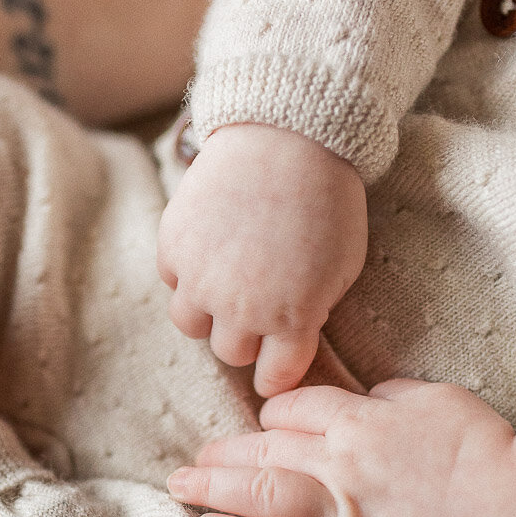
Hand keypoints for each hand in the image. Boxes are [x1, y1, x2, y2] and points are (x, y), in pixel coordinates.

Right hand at [157, 124, 367, 396]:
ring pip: (191, 326)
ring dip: (208, 312)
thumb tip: (289, 332)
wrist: (286, 138)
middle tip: (255, 307)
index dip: (275, 373)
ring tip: (223, 284)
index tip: (273, 366)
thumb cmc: (327, 201)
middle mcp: (243, 311)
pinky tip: (209, 247)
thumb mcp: (343, 266)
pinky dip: (187, 271)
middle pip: (231, 354)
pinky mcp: (173, 249)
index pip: (274, 378)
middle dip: (245, 336)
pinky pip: (172, 281)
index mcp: (293, 319)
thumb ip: (315, 309)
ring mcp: (201, 282)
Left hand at [167, 379, 515, 516]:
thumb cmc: (481, 449)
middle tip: (191, 460)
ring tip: (180, 488)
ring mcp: (341, 510)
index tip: (260, 427)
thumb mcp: (433, 398)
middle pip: (262, 451)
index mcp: (358, 418)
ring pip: (261, 495)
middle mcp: (338, 461)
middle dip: (221, 454)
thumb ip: (386, 395)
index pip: (291, 410)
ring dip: (213, 490)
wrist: (511, 512)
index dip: (270, 417)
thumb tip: (364, 397)